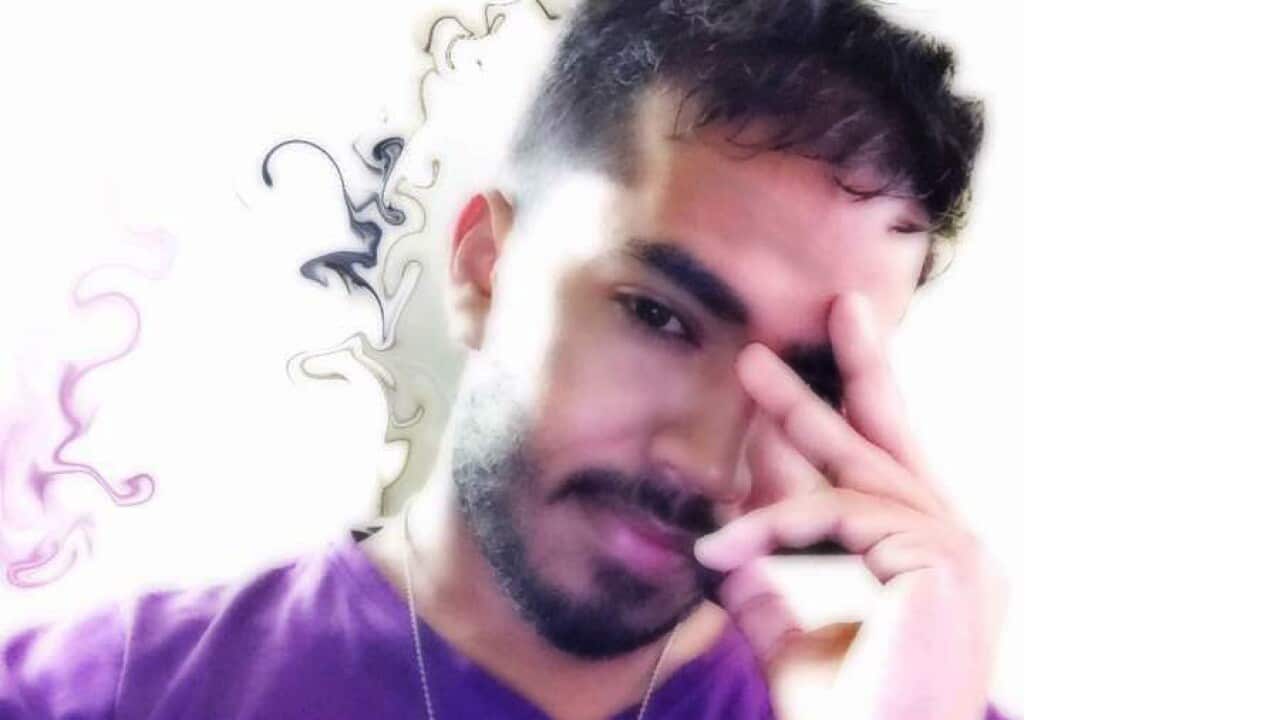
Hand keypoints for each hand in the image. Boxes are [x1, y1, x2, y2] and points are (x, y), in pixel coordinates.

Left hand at [694, 293, 1007, 719]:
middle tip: (839, 303)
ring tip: (749, 368)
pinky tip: (720, 549)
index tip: (797, 385)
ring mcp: (960, 556)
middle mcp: (960, 553)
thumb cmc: (842, 717)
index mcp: (931, 568)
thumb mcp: (787, 633)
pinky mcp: (942, 564)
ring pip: (857, 475)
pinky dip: (774, 526)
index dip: (848, 419)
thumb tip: (727, 526)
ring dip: (795, 423)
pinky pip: (840, 516)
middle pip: (897, 446)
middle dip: (860, 371)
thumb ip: (768, 577)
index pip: (888, 476)